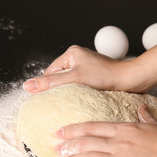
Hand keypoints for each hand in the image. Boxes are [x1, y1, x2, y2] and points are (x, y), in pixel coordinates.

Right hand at [23, 45, 143, 92]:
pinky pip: (80, 84)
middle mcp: (79, 57)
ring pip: (70, 81)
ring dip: (69, 92)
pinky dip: (78, 92)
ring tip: (69, 102)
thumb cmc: (105, 76)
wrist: (129, 80)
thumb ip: (50, 83)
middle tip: (57, 103)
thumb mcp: (74, 79)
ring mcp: (87, 66)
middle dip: (59, 89)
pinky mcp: (94, 75)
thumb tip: (27, 86)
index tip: (44, 100)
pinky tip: (80, 100)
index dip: (47, 85)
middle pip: (60, 76)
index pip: (51, 72)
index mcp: (72, 53)